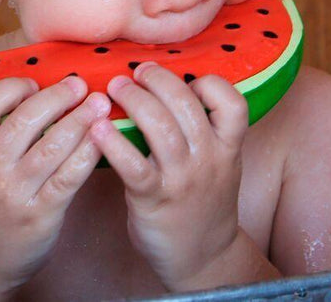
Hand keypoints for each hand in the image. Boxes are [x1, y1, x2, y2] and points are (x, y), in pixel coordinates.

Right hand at [0, 76, 110, 296]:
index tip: (33, 83)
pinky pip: (68, 177)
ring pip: (50, 146)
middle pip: (23, 121)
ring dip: (79, 120)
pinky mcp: (39, 215)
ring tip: (99, 103)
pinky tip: (102, 138)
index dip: (11, 88)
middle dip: (56, 97)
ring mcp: (14, 194)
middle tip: (79, 84)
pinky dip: (87, 153)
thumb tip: (42, 91)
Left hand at [90, 62, 247, 289]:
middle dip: (158, 80)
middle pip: (187, 106)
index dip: (210, 84)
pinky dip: (114, 144)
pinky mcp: (154, 200)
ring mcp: (182, 180)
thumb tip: (165, 84)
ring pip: (161, 129)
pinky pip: (133, 166)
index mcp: (227, 146)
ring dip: (134, 101)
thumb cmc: (203, 199)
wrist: (204, 258)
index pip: (233, 103)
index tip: (186, 78)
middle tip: (136, 71)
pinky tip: (98, 128)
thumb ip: (203, 128)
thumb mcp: (219, 162)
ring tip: (114, 88)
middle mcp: (208, 159)